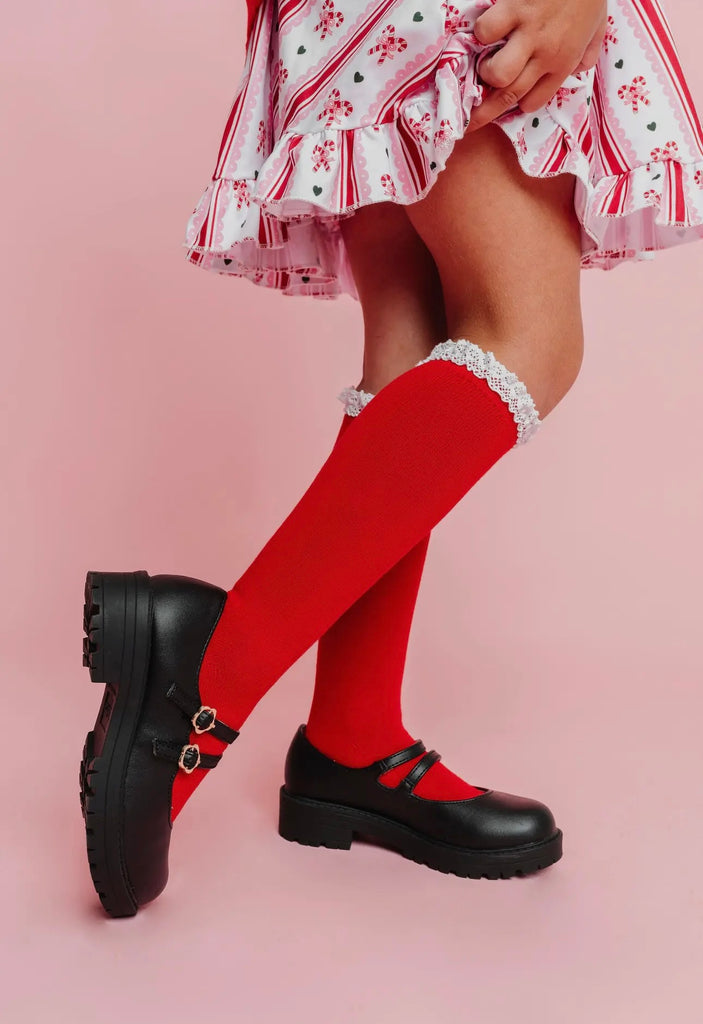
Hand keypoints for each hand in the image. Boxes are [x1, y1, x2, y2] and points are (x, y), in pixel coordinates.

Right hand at [466, 0, 607, 132]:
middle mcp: (544, 55)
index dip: (519, 103)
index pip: (533, 102)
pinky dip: (482, 32)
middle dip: (485, 113)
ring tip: (485, 64)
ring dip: (486, 71)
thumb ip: (588, 52)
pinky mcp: (514, 9)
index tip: (510, 99)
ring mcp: (528, 33)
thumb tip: (578, 70)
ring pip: (497, 73)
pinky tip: (486, 30)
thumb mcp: (598, 28)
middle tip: (469, 121)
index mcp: (564, 63)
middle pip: (509, 96)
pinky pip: (487, 31)